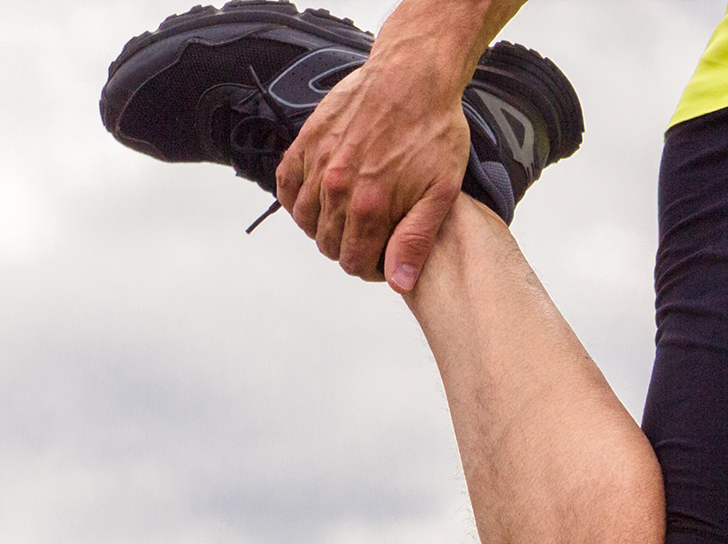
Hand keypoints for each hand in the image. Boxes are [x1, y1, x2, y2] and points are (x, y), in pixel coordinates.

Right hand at [274, 39, 470, 289]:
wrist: (413, 77)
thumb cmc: (435, 132)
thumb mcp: (441, 192)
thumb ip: (415, 240)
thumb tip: (397, 283)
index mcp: (371, 206)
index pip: (353, 262)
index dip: (370, 268)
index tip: (383, 257)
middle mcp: (337, 188)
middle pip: (328, 245)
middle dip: (350, 249)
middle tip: (371, 236)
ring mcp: (318, 164)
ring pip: (306, 221)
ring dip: (324, 227)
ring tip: (349, 217)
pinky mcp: (306, 143)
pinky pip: (286, 186)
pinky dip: (298, 199)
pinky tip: (320, 198)